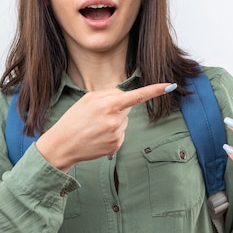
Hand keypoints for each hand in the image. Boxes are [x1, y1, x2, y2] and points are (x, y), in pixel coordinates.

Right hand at [36, 83, 176, 172]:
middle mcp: (115, 120)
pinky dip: (112, 134)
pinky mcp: (116, 146)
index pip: (137, 96)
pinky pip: (120, 135)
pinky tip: (98, 137)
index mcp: (109, 104)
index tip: (169, 86)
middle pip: (127, 108)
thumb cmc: (74, 119)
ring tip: (94, 127)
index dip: (154, 90)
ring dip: (113, 122)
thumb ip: (109, 94)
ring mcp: (117, 134)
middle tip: (95, 116)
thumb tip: (127, 97)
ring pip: (124, 122)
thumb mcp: (88, 99)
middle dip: (115, 109)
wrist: (63, 145)